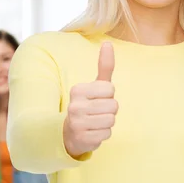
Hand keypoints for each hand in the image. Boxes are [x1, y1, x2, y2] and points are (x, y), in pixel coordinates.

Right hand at [63, 42, 117, 157]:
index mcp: (77, 90)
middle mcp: (74, 105)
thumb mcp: (95, 86)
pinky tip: (93, 132)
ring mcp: (76, 123)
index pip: (110, 89)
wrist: (70, 133)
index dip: (109, 95)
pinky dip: (103, 134)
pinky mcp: (81, 139)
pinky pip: (107, 134)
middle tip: (97, 113)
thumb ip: (104, 65)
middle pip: (113, 105)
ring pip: (111, 120)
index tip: (97, 99)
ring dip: (107, 123)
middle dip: (110, 110)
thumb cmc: (88, 105)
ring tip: (95, 122)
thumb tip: (108, 43)